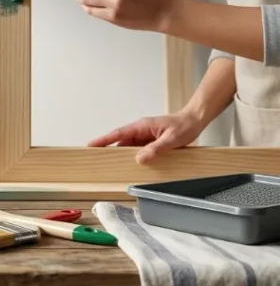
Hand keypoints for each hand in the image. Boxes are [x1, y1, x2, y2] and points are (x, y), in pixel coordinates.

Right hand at [88, 110, 205, 163]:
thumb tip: (139, 158)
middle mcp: (140, 130)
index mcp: (141, 126)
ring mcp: (145, 136)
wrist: (195, 120)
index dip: (104, 140)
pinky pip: (138, 150)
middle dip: (109, 150)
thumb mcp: (171, 138)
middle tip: (98, 160)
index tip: (91, 145)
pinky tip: (134, 165)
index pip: (118, 133)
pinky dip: (134, 157)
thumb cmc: (184, 125)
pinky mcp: (150, 142)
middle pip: (120, 141)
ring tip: (114, 166)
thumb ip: (156, 149)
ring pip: (129, 147)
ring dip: (123, 155)